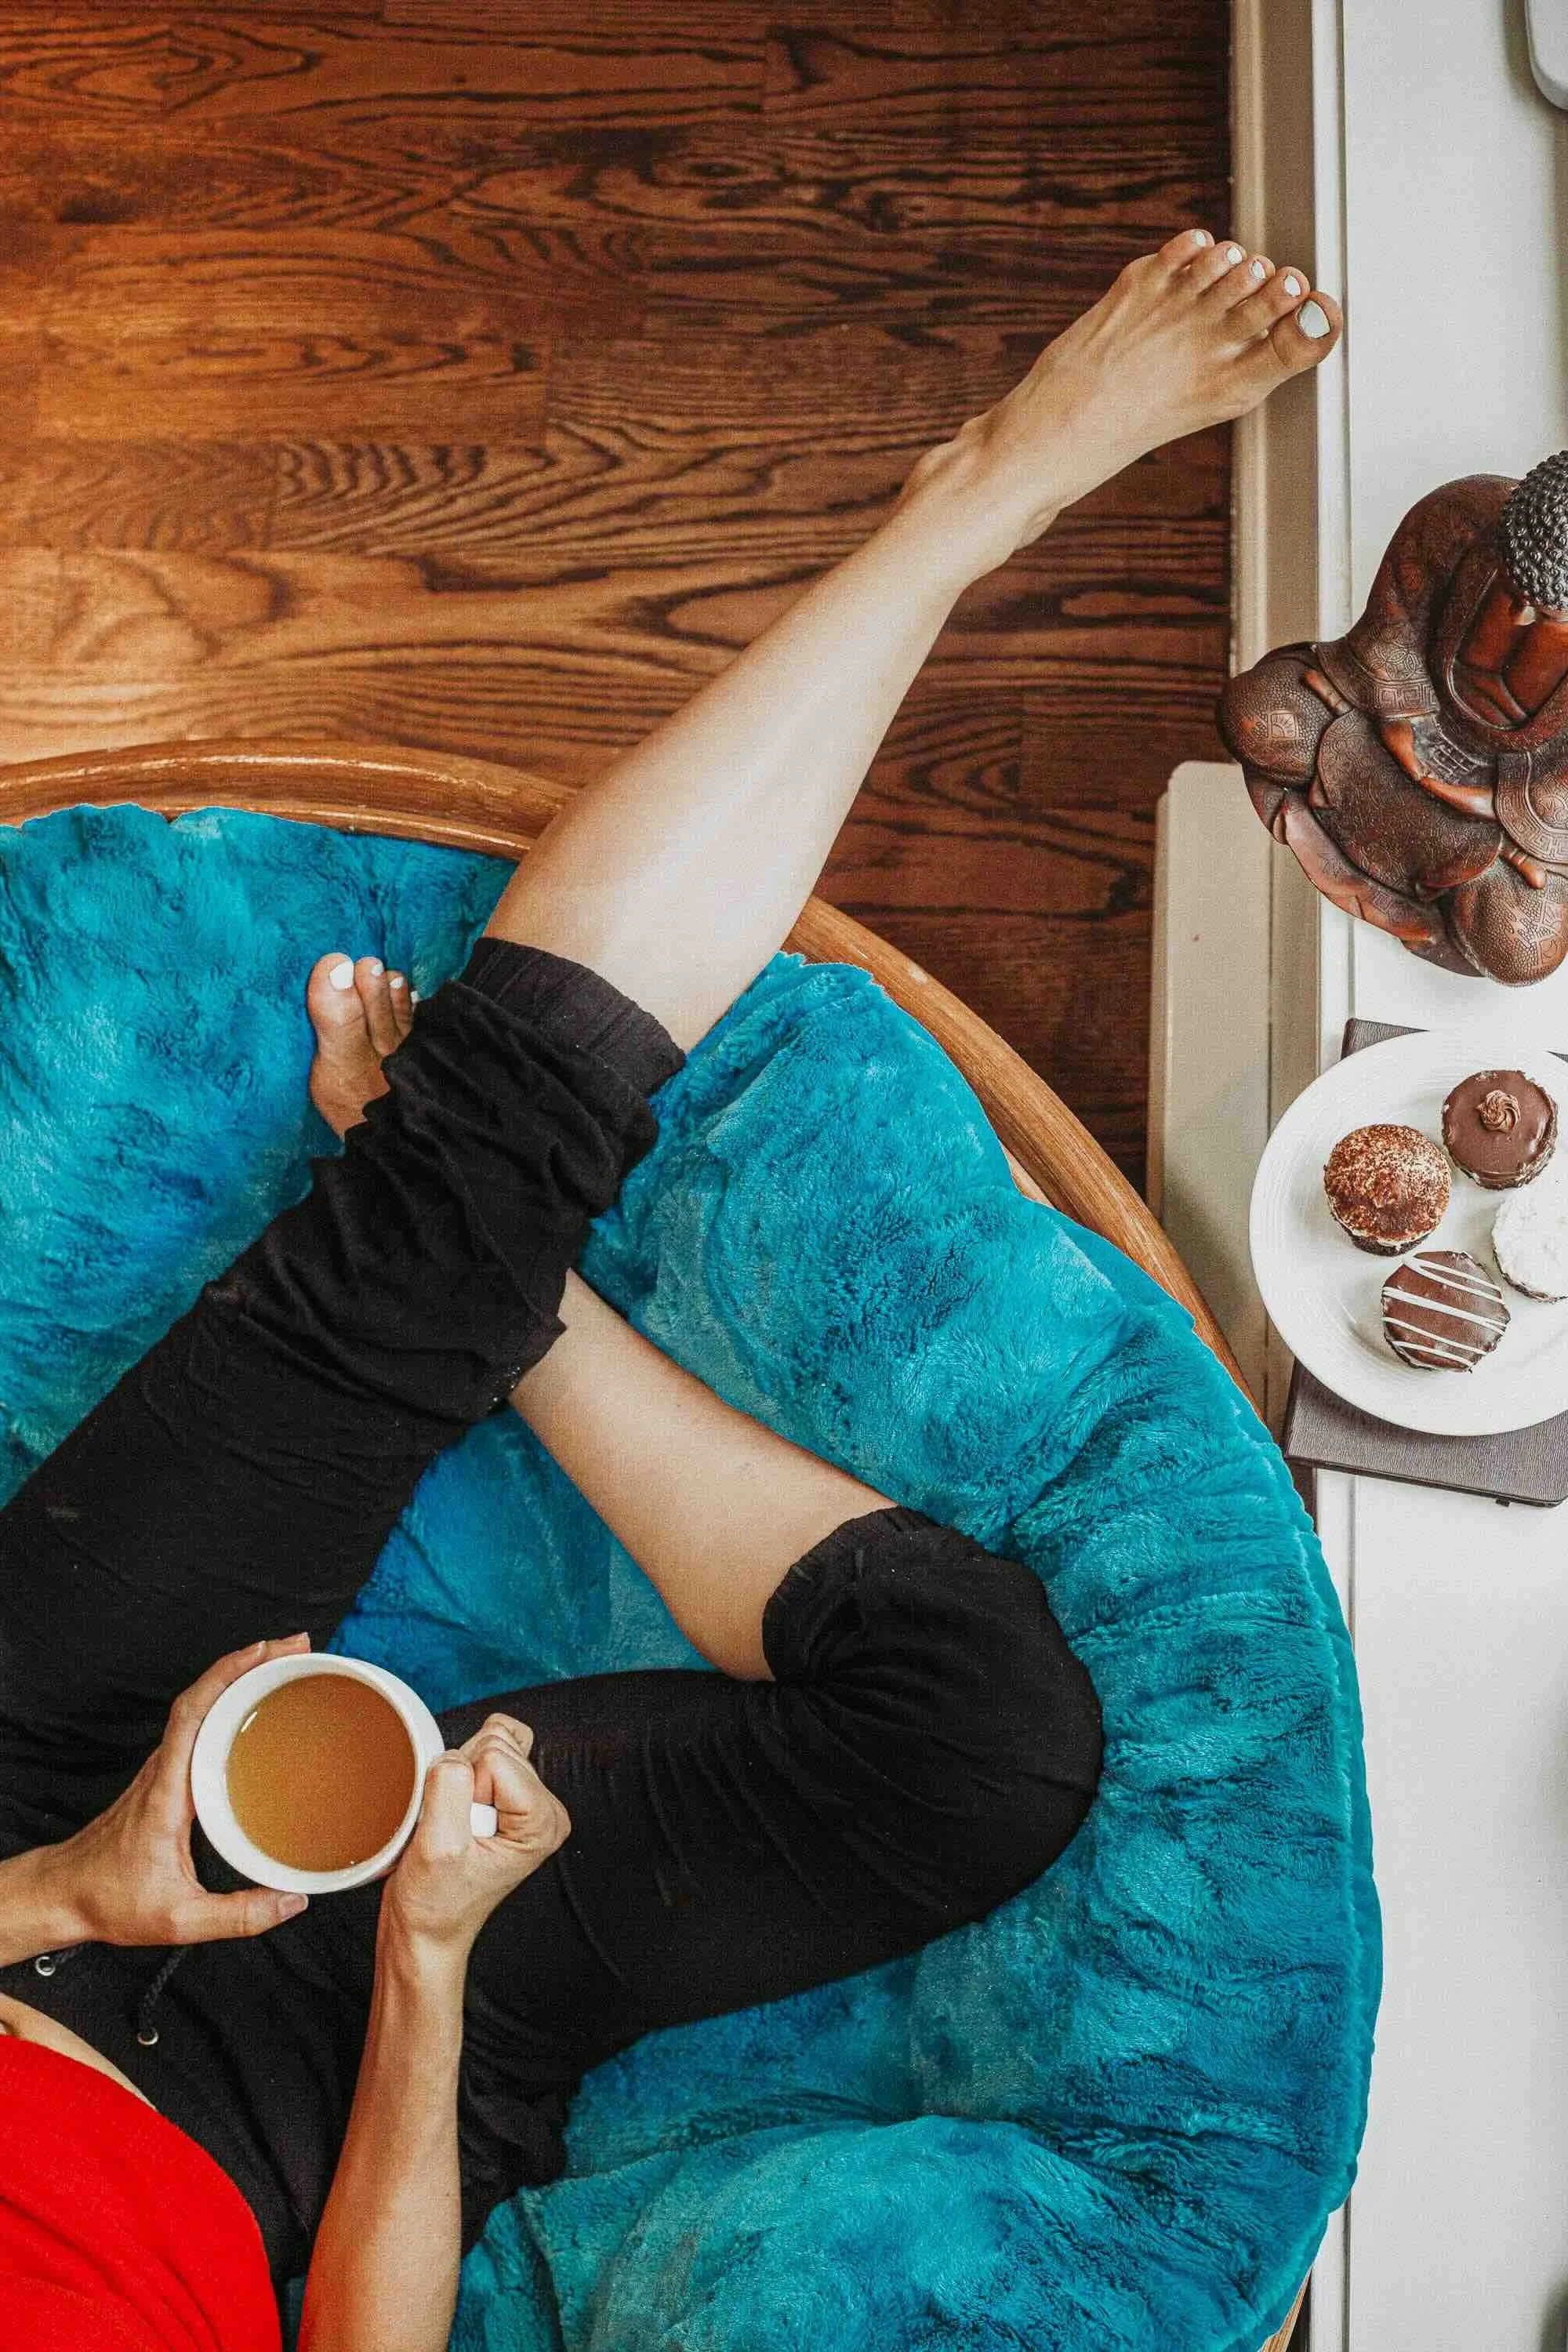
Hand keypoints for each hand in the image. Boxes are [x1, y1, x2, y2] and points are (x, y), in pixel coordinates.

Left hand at [56, 1635, 316, 1947]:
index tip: (267, 1652)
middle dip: (251, 1662)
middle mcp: (164, 1767)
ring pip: (201, 1706)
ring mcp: (164, 1768)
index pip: (193, 1712)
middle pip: (204, 1695)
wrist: (65, 1895)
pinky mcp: (168, 1776)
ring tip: (286, 1666)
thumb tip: (292, 1902)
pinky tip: (257, 1709)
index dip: (229, 1674)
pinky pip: (200, 1725)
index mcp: (167, 1789)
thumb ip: (238, 1915)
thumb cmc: (110, 1900)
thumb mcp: (179, 1919)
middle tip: (299, 1649)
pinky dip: (229, 1703)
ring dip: (241, 1678)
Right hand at [380, 1716, 569, 1960]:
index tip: (457, 1831)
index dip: (462, 1789)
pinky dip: (458, 1766)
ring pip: (484, 1741)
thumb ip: (449, 1790)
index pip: (495, 1756)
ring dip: (454, 1779)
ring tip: (451, 1825)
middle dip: (459, 1782)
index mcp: (543, 1820)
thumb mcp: (438, 1848)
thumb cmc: (435, 1905)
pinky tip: (453, 1805)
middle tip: (452, 1830)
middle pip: (494, 1744)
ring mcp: (523, 1800)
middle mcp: (542, 1807)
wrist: (425, 1931)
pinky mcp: (503, 1795)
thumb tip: (452, 1755)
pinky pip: (483, 1743)